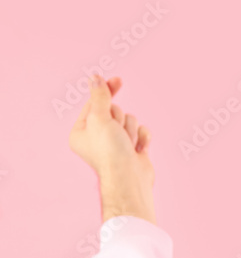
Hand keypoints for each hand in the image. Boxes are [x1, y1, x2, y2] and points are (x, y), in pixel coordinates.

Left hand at [69, 74, 156, 223]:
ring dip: (131, 131)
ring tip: (128, 145)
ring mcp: (116, 144)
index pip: (94, 104)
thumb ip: (100, 96)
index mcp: (81, 132)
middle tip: (116, 133)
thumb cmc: (110, 152)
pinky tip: (139, 150)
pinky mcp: (133, 150)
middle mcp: (97, 138)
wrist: (129, 179)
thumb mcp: (101, 118)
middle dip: (120, 120)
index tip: (117, 80)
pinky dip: (142, 139)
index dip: (106, 92)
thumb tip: (95, 77)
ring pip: (130, 121)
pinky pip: (141, 132)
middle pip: (115, 111)